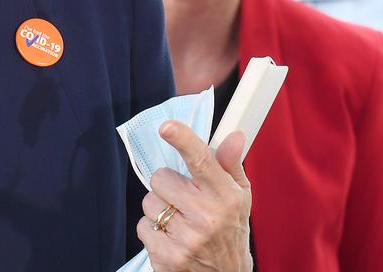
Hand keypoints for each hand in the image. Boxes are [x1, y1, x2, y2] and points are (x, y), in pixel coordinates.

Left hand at [137, 122, 252, 271]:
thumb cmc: (231, 231)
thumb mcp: (240, 197)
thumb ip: (230, 164)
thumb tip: (233, 135)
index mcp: (225, 196)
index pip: (202, 160)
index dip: (183, 140)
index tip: (167, 127)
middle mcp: (206, 216)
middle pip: (161, 178)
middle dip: (167, 185)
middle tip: (182, 199)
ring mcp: (186, 238)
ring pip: (149, 202)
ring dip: (158, 208)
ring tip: (177, 220)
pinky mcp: (167, 256)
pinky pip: (142, 226)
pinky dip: (152, 230)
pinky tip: (171, 237)